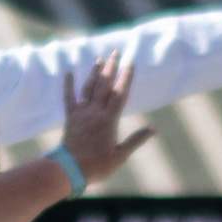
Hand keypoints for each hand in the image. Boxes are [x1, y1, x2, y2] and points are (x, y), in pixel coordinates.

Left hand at [57, 47, 147, 180]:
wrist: (70, 170)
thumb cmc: (98, 165)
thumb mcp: (121, 155)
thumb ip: (136, 140)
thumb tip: (153, 129)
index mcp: (109, 120)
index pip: (120, 94)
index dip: (126, 77)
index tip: (130, 62)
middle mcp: (95, 112)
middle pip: (104, 85)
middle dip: (111, 67)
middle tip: (116, 52)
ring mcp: (81, 113)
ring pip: (89, 88)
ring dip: (95, 72)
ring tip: (100, 59)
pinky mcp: (70, 118)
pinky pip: (68, 97)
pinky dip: (68, 84)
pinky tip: (68, 72)